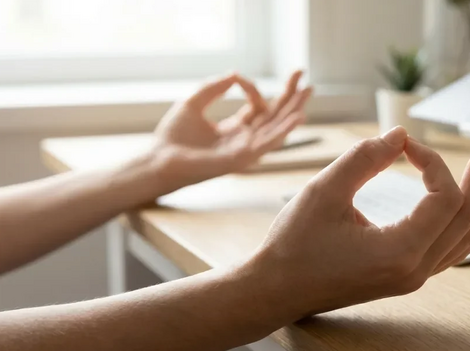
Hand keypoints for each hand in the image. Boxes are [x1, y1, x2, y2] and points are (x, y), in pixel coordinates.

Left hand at [150, 70, 312, 192]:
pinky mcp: (242, 158)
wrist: (160, 159)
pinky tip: (297, 117)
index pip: (257, 106)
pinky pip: (268, 143)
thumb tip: (235, 73)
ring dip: (294, 109)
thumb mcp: (193, 103)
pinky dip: (284, 130)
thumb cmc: (172, 137)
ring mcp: (245, 150)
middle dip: (290, 96)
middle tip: (304, 76)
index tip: (238, 77)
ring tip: (309, 91)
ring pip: (277, 127)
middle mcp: (245, 140)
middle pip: (275, 116)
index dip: (252, 88)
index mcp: (235, 129)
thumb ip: (213, 88)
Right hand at [249, 117, 469, 317]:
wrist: (276, 291)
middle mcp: (417, 269)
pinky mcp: (409, 273)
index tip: (403, 143)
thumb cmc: (293, 245)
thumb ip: (364, 160)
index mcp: (400, 253)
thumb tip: (400, 135)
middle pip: (469, 211)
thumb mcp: (323, 193)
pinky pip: (457, 249)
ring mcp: (417, 275)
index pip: (444, 196)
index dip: (432, 160)